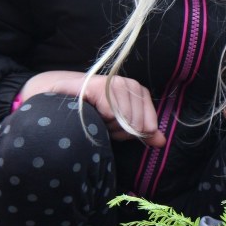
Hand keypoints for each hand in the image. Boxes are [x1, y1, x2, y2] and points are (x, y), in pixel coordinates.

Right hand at [20, 70, 165, 146]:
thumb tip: (162, 143)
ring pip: (123, 120)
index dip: (133, 133)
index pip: (149, 123)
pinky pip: (110, 113)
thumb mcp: (122, 124)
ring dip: (108, 126)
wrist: (63, 99)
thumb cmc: (95, 112)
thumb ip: (143, 132)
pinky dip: (100, 120)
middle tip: (104, 123)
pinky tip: (91, 112)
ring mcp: (114, 83)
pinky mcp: (99, 86)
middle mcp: (130, 84)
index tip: (119, 128)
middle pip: (136, 124)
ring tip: (97, 117)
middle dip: (119, 132)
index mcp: (139, 91)